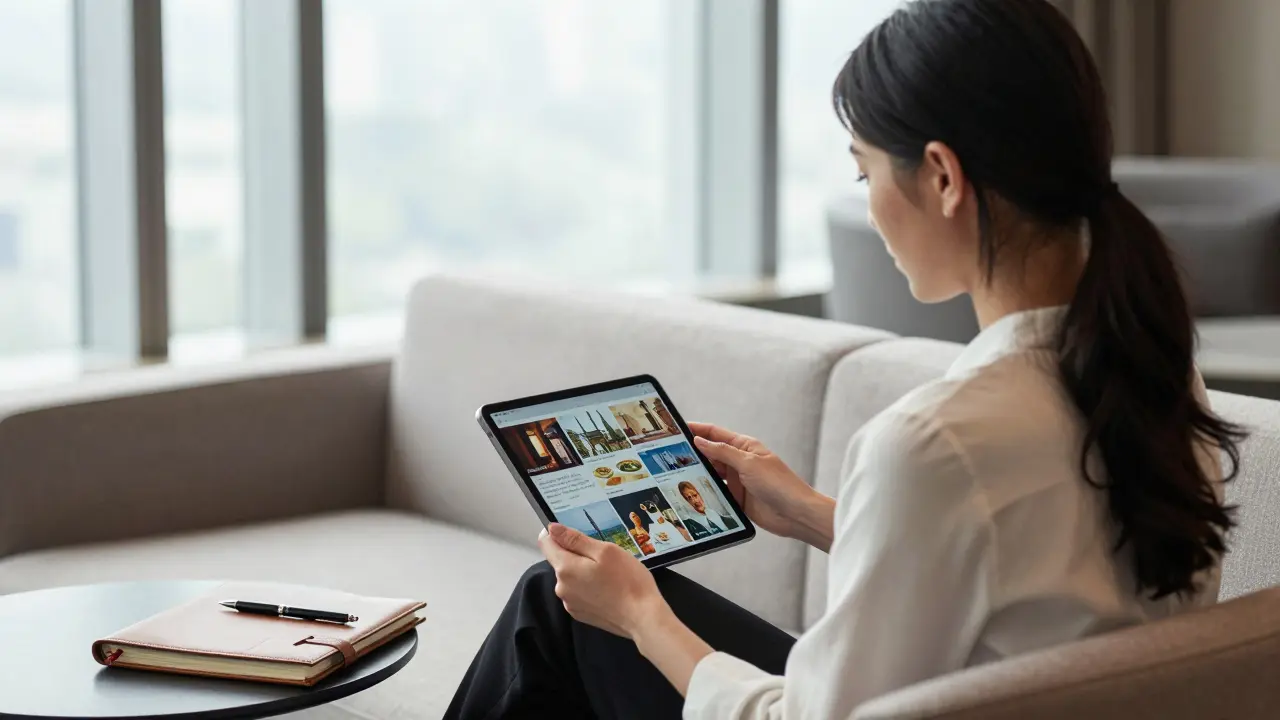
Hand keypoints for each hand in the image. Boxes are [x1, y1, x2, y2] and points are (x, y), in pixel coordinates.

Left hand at [539, 523, 666, 638]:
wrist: (642, 617)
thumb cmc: (628, 581)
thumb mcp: (605, 551)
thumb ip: (575, 539)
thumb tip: (552, 529)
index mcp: (565, 568)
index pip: (546, 543)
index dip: (557, 534)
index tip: (576, 535)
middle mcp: (561, 587)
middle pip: (560, 561)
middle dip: (577, 555)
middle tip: (604, 557)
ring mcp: (570, 603)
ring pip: (571, 577)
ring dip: (583, 572)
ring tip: (609, 575)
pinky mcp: (580, 614)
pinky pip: (578, 593)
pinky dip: (588, 587)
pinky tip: (608, 589)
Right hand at [689, 422, 834, 549]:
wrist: (796, 514)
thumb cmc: (780, 484)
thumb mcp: (749, 463)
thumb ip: (722, 452)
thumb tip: (700, 441)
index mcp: (744, 446)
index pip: (714, 433)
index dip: (696, 429)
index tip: (676, 428)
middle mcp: (739, 462)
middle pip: (710, 454)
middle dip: (692, 453)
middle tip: (669, 453)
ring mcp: (738, 481)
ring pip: (711, 474)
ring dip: (697, 474)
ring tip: (675, 473)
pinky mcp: (737, 499)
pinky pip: (716, 493)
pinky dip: (705, 492)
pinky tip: (692, 493)